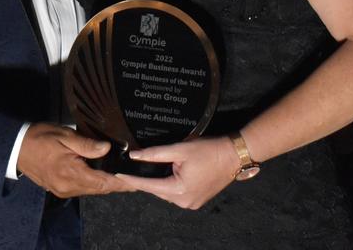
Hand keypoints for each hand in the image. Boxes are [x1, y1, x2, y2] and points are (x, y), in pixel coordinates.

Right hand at [15, 123, 130, 197]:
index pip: (103, 182)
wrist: (16, 148)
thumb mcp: (64, 136)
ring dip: (106, 184)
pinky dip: (94, 183)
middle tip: (134, 178)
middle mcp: (68, 187)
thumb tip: (107, 149)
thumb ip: (87, 144)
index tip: (136, 182)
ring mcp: (63, 190)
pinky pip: (82, 189)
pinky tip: (101, 175)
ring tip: (121, 176)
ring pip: (92, 190)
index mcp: (71, 174)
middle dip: (117, 184)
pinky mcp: (59, 189)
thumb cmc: (40, 138)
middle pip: (99, 189)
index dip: (121, 183)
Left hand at [117, 136, 238, 209]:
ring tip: (148, 169)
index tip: (118, 174)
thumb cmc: (208, 150)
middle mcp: (184, 202)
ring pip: (166, 193)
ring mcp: (192, 203)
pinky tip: (166, 174)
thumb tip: (135, 156)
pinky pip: (176, 194)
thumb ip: (155, 154)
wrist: (234, 155)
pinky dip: (170, 185)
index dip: (132, 179)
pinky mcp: (197, 201)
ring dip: (159, 182)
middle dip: (146, 179)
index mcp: (179, 190)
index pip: (149, 185)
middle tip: (133, 168)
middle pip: (157, 190)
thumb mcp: (179, 149)